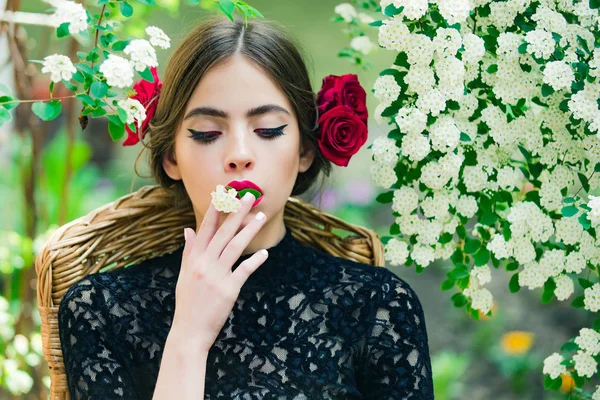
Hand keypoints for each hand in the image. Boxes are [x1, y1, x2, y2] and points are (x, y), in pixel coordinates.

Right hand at [170, 192, 267, 352]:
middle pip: (223, 232)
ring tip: (261, 216)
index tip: (224, 193)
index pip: (205, 228)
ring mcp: (216, 276)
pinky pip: (244, 270)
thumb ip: (188, 251)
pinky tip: (265, 253)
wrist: (189, 331)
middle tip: (249, 196)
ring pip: (235, 246)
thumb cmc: (187, 303)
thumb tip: (188, 229)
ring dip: (249, 230)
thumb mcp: (183, 275)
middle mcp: (204, 263)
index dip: (215, 209)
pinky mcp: (228, 289)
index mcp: (193, 258)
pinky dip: (255, 261)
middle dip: (236, 212)